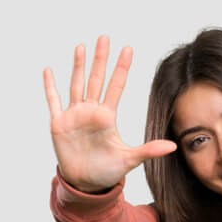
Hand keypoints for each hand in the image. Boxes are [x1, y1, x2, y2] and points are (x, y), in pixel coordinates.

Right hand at [43, 35, 176, 192]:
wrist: (86, 184)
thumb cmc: (108, 171)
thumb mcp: (129, 160)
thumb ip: (149, 150)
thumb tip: (173, 146)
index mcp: (107, 117)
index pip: (116, 87)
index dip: (121, 68)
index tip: (128, 49)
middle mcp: (91, 112)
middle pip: (96, 79)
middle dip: (100, 59)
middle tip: (105, 38)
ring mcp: (74, 116)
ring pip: (76, 85)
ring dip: (78, 66)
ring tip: (82, 47)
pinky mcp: (59, 124)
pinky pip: (54, 101)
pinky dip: (50, 87)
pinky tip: (49, 71)